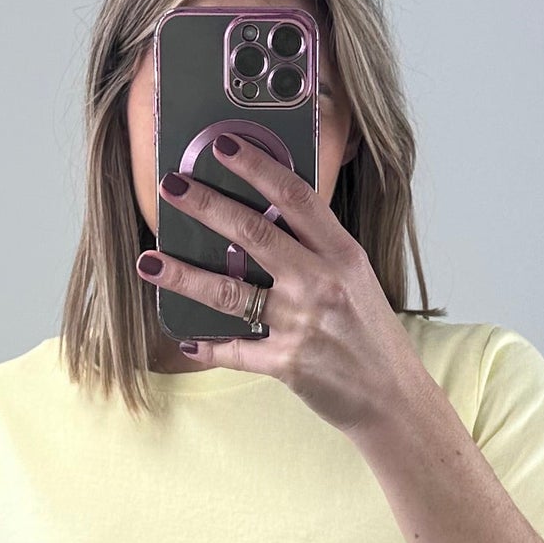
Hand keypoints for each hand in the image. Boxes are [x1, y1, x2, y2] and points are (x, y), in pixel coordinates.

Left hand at [137, 131, 427, 434]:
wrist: (394, 397)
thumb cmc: (372, 335)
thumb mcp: (356, 278)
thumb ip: (317, 250)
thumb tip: (268, 217)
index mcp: (342, 255)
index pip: (297, 197)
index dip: (257, 167)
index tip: (224, 145)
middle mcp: (321, 283)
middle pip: (254, 233)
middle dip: (206, 206)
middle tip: (171, 186)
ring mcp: (302, 324)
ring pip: (230, 293)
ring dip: (183, 275)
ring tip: (149, 261)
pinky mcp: (286, 363)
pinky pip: (235, 350)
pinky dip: (207, 345)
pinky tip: (184, 339)